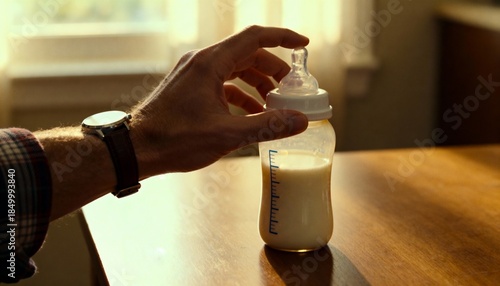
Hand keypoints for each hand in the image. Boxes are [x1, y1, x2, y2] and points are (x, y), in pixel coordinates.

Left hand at [131, 26, 309, 176]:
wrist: (136, 149)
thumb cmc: (175, 139)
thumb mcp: (227, 134)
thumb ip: (267, 125)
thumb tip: (300, 120)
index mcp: (210, 63)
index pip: (255, 37)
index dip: (282, 38)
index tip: (303, 45)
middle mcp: (201, 61)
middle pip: (247, 53)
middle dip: (272, 69)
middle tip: (290, 88)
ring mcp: (193, 73)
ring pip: (234, 68)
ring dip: (256, 82)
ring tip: (273, 103)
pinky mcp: (189, 87)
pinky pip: (221, 82)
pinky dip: (239, 93)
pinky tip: (250, 112)